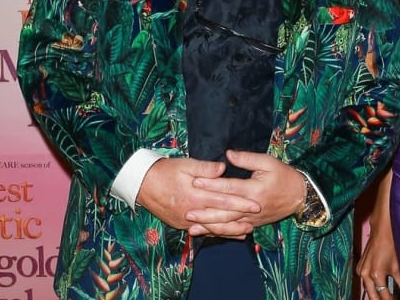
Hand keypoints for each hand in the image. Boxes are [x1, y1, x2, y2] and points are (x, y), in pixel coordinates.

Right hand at [136, 157, 260, 234]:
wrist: (142, 185)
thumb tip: (223, 168)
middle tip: (257, 217)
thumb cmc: (165, 171)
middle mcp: (192, 211)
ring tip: (247, 230)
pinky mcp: (181, 225)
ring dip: (231, 230)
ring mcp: (186, 220)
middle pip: (221, 217)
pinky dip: (216, 233)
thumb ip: (205, 168)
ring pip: (212, 228)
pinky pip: (202, 231)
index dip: (241, 202)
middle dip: (240, 218)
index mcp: (195, 195)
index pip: (223, 200)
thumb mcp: (185, 165)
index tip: (256, 203)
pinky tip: (228, 234)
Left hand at [187, 150, 306, 235]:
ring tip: (192, 228)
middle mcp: (251, 207)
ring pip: (228, 225)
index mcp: (254, 189)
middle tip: (187, 212)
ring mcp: (252, 218)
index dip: (211, 185)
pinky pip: (234, 231)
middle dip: (205, 212)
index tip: (195, 182)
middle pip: (225, 211)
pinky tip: (207, 234)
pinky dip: (220, 233)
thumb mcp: (268, 162)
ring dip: (209, 227)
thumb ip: (247, 158)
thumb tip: (228, 155)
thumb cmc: (283, 176)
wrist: (299, 196)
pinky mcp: (253, 224)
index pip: (228, 188)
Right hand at [356, 219, 399, 297]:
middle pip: (372, 296)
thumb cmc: (391, 245)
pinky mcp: (360, 267)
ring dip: (375, 295)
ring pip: (368, 289)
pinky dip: (371, 286)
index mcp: (376, 274)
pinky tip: (378, 290)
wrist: (381, 231)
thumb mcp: (398, 266)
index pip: (384, 295)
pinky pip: (365, 281)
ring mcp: (361, 271)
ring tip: (384, 298)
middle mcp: (366, 274)